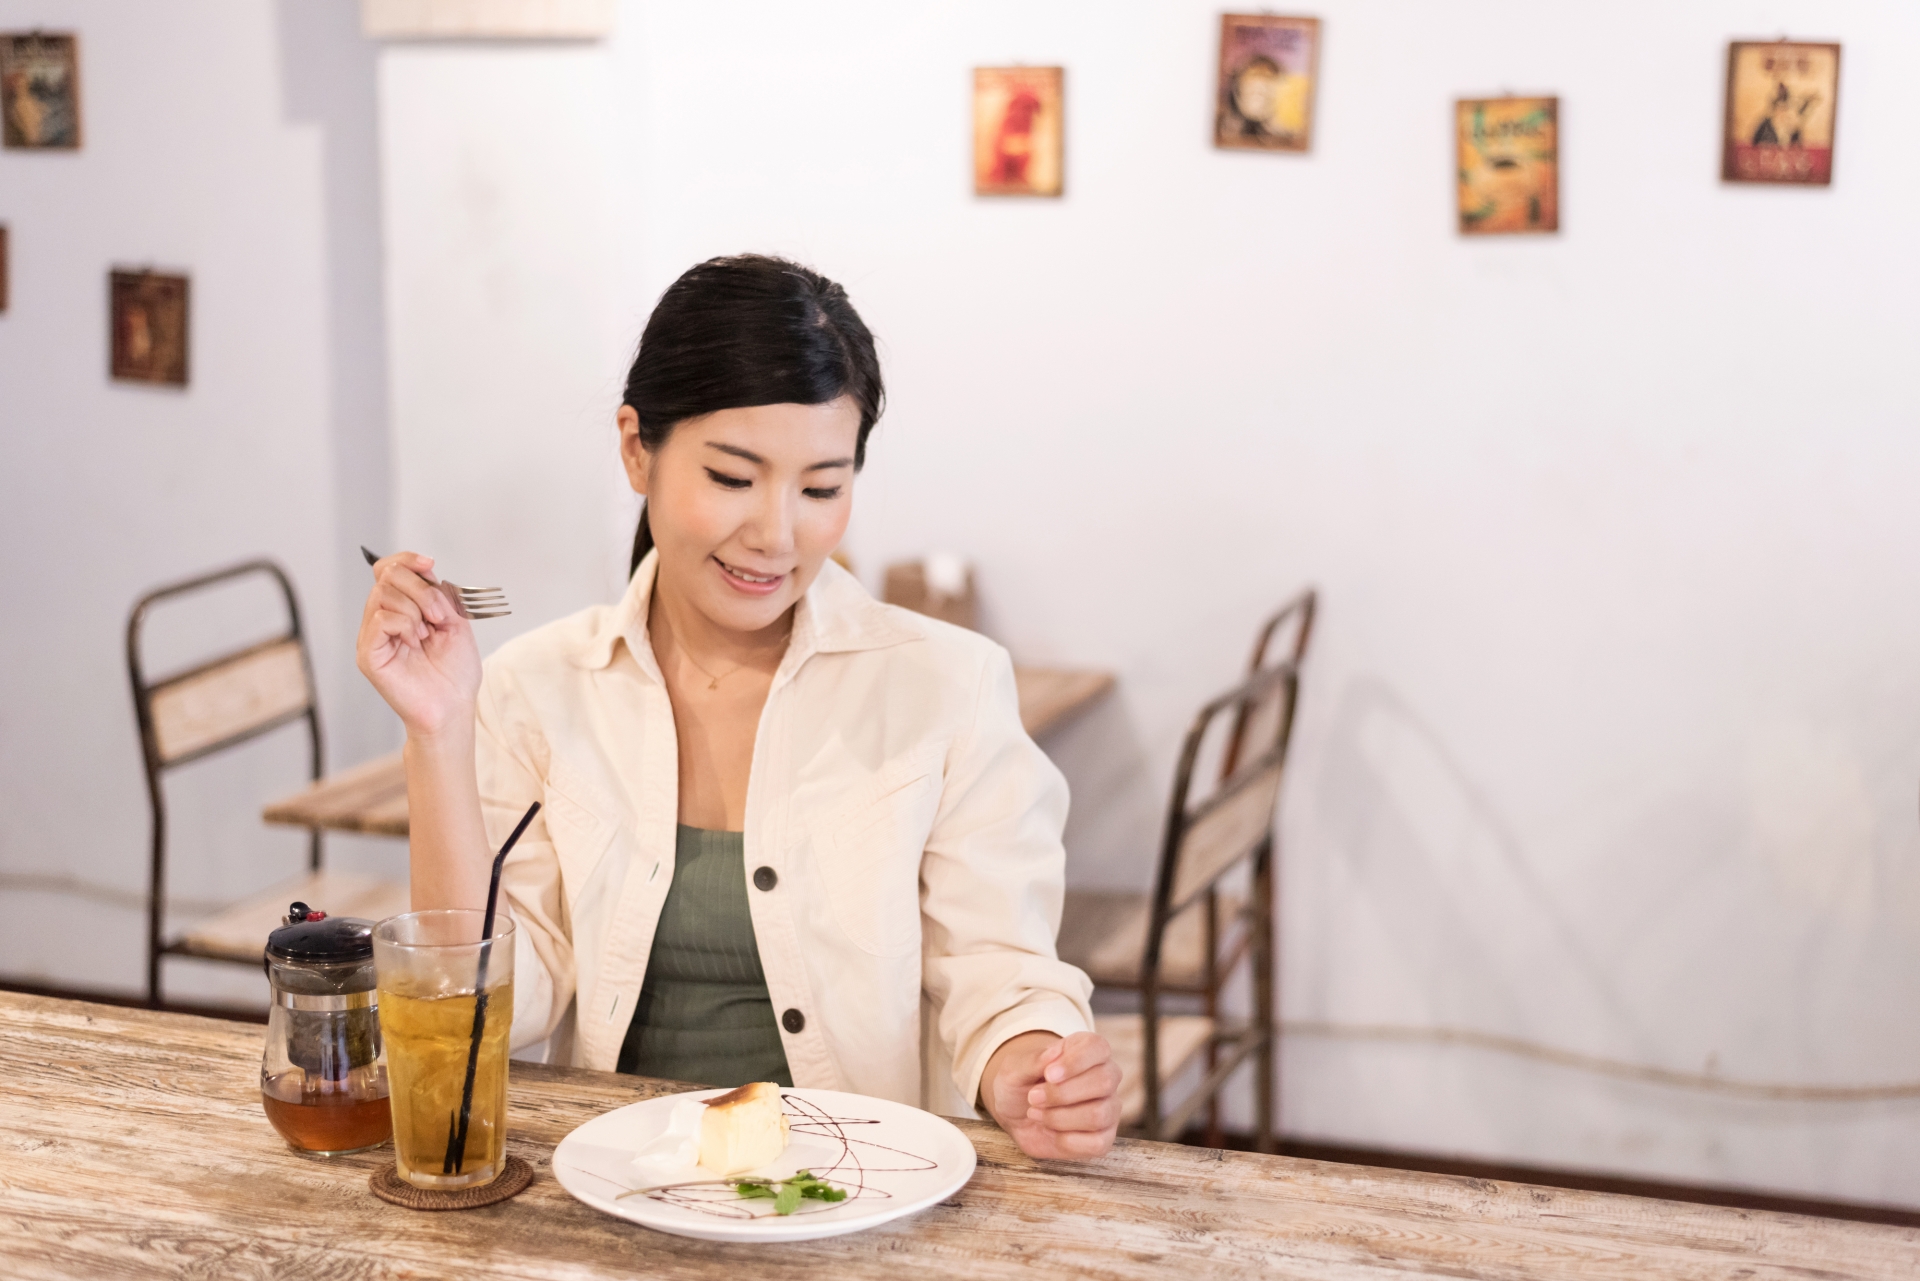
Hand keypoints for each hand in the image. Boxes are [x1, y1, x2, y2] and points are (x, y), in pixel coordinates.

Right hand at [355, 551, 480, 738]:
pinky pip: (380, 619)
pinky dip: (404, 624)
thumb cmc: (455, 671)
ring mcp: (373, 636)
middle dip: (420, 589)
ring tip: (427, 635)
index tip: (429, 563)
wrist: (454, 705)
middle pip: (387, 576)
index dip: (407, 560)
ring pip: (383, 594)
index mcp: (403, 609)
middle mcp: (383, 619)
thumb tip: (422, 566)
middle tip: (439, 616)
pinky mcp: (368, 654)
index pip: (389, 569)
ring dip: (416, 609)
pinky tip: (415, 642)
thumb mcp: (455, 620)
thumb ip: (438, 592)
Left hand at [979, 1030, 1120, 1159]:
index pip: (1098, 1048)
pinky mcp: (1103, 1137)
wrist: (1015, 1115)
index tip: (1048, 1074)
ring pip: (1099, 1114)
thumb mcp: (1015, 1068)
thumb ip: (1034, 1060)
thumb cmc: (1020, 1084)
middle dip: (1062, 1094)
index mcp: (1089, 1049)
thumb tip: (1055, 1053)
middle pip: (1103, 1082)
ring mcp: (1108, 1108)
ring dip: (1059, 1117)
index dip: (1075, 1062)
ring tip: (1036, 1113)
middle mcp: (1106, 1076)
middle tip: (1033, 1097)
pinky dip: (1066, 1140)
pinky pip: (1096, 1143)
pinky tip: (1050, 1131)